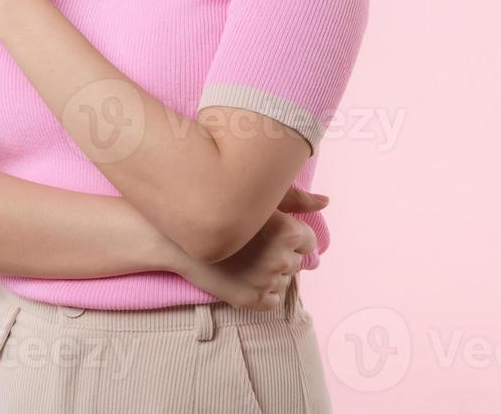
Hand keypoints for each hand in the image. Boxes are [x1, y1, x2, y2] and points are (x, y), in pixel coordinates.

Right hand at [167, 187, 324, 310]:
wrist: (174, 237)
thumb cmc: (216, 209)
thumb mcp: (256, 198)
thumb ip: (295, 198)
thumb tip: (326, 202)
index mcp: (288, 231)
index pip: (308, 241)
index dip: (289, 236)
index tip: (266, 232)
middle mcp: (281, 259)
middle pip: (295, 261)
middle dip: (278, 254)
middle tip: (250, 246)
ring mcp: (266, 283)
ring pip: (282, 280)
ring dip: (269, 273)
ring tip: (242, 259)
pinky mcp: (251, 301)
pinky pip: (271, 300)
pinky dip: (261, 292)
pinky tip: (240, 276)